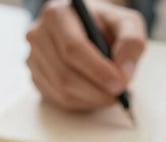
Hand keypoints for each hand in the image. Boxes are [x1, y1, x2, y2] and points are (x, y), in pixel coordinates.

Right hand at [26, 0, 145, 110]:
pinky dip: (81, 103)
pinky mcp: (36, 77)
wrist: (88, 29)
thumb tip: (123, 72)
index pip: (73, 48)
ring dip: (90, 99)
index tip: (119, 84)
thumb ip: (131, 43)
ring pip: (61, 90)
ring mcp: (33, 58)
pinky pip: (57, 99)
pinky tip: (95, 96)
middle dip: (95, 90)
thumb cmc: (105, 25)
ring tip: (110, 95)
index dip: (97, 70)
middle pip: (65, 74)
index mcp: (58, 14)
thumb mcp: (127, 23)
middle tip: (118, 95)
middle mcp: (39, 35)